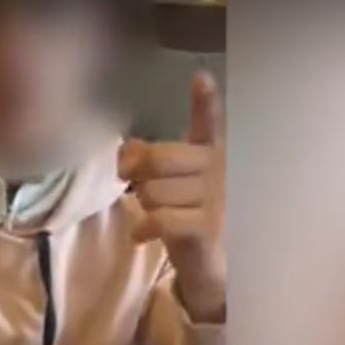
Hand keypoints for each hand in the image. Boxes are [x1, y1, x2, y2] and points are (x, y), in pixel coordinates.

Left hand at [118, 71, 225, 322]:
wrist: (212, 266)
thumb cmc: (186, 215)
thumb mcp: (169, 183)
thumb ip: (150, 160)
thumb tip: (125, 150)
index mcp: (211, 153)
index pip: (210, 122)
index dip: (205, 101)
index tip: (200, 78)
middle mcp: (220, 170)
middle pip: (158, 159)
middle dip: (136, 173)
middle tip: (135, 186)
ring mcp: (218, 199)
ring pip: (153, 191)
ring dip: (142, 205)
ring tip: (154, 214)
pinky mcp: (209, 228)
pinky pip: (159, 218)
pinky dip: (143, 228)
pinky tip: (143, 234)